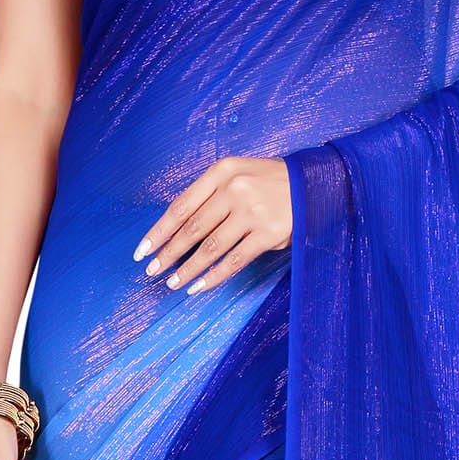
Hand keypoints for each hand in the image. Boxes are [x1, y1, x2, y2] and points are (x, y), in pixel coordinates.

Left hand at [134, 154, 291, 294]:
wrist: (316, 183)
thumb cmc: (272, 182)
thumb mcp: (239, 175)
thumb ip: (212, 196)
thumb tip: (179, 231)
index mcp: (222, 172)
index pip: (181, 206)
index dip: (159, 231)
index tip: (142, 250)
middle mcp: (234, 190)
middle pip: (192, 228)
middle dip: (168, 253)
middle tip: (152, 270)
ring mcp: (252, 212)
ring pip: (210, 247)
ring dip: (188, 269)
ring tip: (173, 283)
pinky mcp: (268, 234)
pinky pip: (234, 260)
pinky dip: (214, 276)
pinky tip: (199, 287)